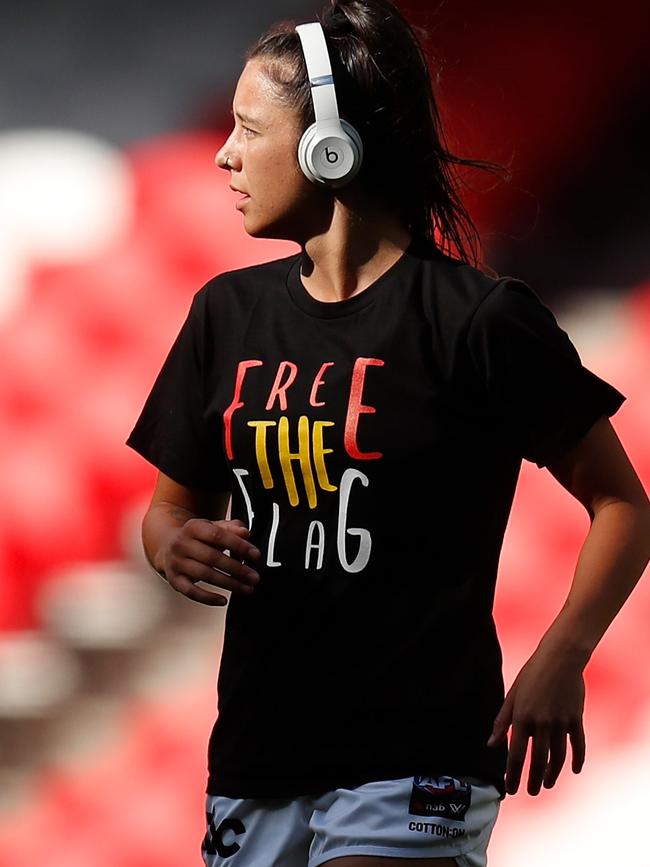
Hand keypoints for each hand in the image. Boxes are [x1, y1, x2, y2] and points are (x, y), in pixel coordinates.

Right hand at [160, 518, 261, 605]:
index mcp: (193, 527)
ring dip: (228, 584)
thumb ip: (231, 528)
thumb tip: (245, 534)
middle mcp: (181, 544)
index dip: (238, 545)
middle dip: (237, 569)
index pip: (218, 535)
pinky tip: (223, 600)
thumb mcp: (213, 527)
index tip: (256, 555)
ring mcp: (176, 562)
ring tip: (246, 589)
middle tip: (254, 577)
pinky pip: (190, 592)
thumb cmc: (198, 537)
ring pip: (204, 575)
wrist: (167, 545)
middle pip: (212, 557)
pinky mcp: (174, 580)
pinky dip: (207, 598)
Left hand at [487, 645, 586, 794]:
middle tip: (531, 792)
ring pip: (558, 757)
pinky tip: (574, 770)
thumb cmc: (532, 675)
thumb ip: (502, 721)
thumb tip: (491, 745)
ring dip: (553, 774)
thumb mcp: (512, 695)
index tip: (510, 789)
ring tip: (548, 784)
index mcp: (522, 718)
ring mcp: (560, 723)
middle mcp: (541, 724)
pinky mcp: (575, 719)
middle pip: (538, 761)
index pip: (515, 755)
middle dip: (534, 780)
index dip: (512, 775)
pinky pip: (578, 745)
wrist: (560, 658)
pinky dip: (577, 759)